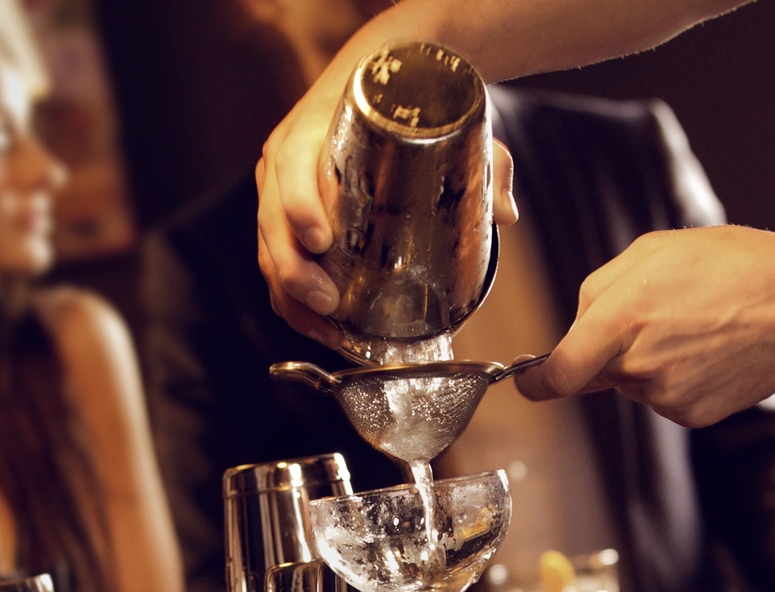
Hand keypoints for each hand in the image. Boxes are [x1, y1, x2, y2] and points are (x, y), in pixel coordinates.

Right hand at [256, 68, 515, 347]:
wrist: (376, 82)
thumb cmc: (401, 106)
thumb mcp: (445, 122)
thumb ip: (482, 160)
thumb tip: (505, 213)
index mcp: (311, 128)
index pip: (291, 165)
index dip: (298, 206)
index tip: (322, 239)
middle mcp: (284, 160)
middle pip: (272, 220)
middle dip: (294, 268)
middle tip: (328, 301)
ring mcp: (278, 191)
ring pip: (269, 249)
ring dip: (290, 295)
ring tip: (327, 325)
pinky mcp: (283, 219)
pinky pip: (275, 264)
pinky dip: (290, 299)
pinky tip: (318, 325)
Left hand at [518, 227, 774, 427]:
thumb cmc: (731, 267)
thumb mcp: (652, 252)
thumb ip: (599, 289)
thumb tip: (578, 326)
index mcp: (619, 321)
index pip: (557, 374)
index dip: (536, 382)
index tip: (528, 383)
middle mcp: (638, 367)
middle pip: (599, 369)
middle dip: (612, 347)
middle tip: (662, 312)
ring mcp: (666, 396)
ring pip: (634, 382)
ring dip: (649, 359)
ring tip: (697, 325)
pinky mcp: (692, 414)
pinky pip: (665, 396)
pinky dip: (678, 377)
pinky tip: (710, 350)